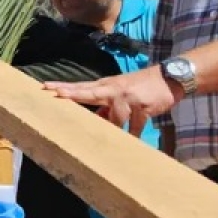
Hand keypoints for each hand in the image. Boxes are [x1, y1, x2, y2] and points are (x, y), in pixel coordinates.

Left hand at [43, 67, 181, 136]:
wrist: (169, 77)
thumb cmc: (140, 86)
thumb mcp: (119, 92)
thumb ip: (105, 104)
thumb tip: (95, 119)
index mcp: (106, 86)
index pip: (82, 86)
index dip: (66, 87)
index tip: (47, 87)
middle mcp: (114, 89)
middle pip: (91, 92)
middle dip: (74, 94)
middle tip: (58, 94)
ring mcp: (128, 97)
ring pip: (116, 116)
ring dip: (115, 127)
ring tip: (111, 139)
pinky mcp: (143, 106)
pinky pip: (135, 125)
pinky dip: (133, 134)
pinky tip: (132, 140)